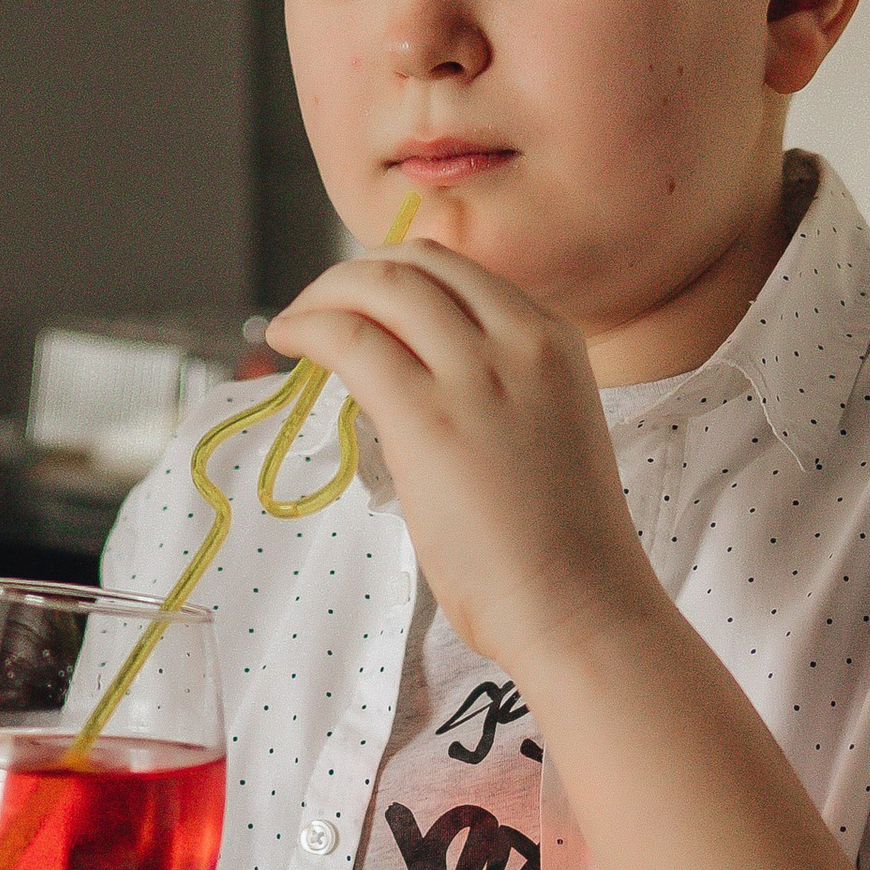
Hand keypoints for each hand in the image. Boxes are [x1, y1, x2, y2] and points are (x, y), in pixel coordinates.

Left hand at [265, 242, 659, 677]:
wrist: (582, 605)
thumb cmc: (564, 550)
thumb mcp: (546, 434)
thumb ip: (498, 395)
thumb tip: (418, 387)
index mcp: (554, 341)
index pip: (461, 273)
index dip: (398, 277)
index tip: (363, 306)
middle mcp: (520, 339)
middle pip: (418, 264)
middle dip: (354, 276)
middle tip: (318, 310)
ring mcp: (476, 373)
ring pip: (381, 287)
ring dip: (323, 295)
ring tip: (294, 326)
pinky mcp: (428, 416)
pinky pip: (351, 340)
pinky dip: (308, 327)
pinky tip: (287, 342)